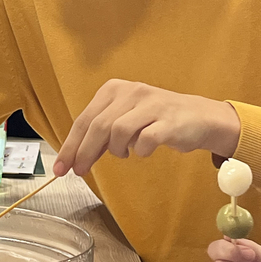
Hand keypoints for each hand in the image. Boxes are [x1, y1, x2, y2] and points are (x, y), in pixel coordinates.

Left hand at [54, 79, 239, 176]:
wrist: (199, 117)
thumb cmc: (155, 120)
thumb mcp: (123, 120)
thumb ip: (100, 135)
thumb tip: (74, 158)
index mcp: (113, 89)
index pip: (84, 119)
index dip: (70, 145)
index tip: (60, 168)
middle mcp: (130, 92)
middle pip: (97, 126)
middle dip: (83, 153)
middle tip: (79, 172)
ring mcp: (151, 104)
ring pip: (118, 131)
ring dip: (115, 149)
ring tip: (122, 154)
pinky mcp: (169, 121)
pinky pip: (145, 140)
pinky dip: (139, 151)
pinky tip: (142, 151)